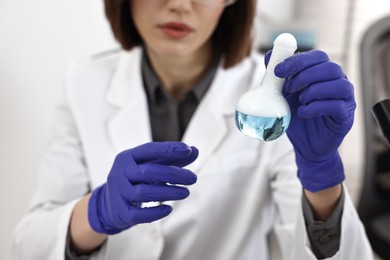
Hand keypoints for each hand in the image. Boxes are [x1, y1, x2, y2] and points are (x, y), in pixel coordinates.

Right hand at [88, 142, 197, 233]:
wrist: (109, 203)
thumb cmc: (134, 179)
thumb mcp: (149, 165)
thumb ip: (171, 158)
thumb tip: (194, 150)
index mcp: (128, 157)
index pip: (148, 150)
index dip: (168, 149)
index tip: (187, 150)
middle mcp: (120, 173)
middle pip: (148, 172)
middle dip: (173, 174)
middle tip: (192, 178)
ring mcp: (119, 193)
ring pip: (144, 192)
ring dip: (168, 192)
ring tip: (185, 192)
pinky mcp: (121, 212)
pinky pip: (139, 214)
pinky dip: (155, 212)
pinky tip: (168, 209)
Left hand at [266, 50, 354, 191]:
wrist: (306, 145)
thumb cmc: (298, 118)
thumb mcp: (284, 96)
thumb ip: (279, 77)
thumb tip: (268, 55)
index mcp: (324, 74)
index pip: (318, 56)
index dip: (298, 60)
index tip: (278, 71)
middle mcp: (338, 83)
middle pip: (330, 67)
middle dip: (305, 75)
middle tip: (288, 89)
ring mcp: (345, 99)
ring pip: (339, 84)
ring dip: (314, 90)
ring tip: (299, 101)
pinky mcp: (346, 116)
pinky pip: (337, 106)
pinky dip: (317, 107)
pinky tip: (303, 112)